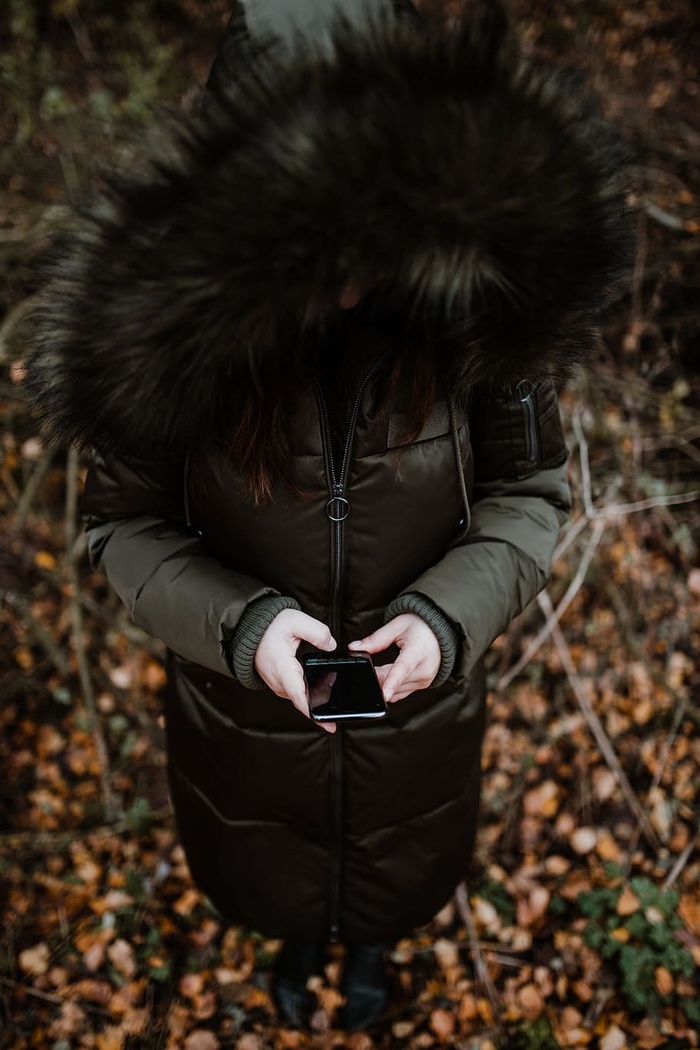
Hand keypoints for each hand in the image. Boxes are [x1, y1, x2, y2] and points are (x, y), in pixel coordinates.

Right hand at [255, 610, 336, 732]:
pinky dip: (311, 692)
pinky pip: (299, 695)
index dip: (312, 709)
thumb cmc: (270, 629)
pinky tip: (323, 683)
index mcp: (282, 668)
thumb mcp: (295, 620)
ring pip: (302, 699)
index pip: (298, 694)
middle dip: (324, 698)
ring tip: (330, 678)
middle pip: (305, 700)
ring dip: (319, 695)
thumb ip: (317, 632)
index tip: (327, 723)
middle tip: (336, 683)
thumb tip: (331, 645)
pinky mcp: (282, 687)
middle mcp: (279, 682)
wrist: (252, 633)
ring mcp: (280, 687)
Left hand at [348, 613, 440, 701]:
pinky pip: (402, 693)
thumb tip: (355, 648)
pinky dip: (391, 688)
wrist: (440, 634)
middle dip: (377, 678)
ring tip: (380, 668)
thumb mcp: (397, 626)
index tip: (384, 693)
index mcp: (418, 652)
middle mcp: (424, 670)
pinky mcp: (422, 686)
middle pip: (395, 682)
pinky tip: (387, 678)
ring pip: (397, 691)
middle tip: (368, 667)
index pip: (403, 669)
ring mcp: (424, 680)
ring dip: (383, 684)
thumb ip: (375, 639)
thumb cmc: (422, 628)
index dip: (392, 682)